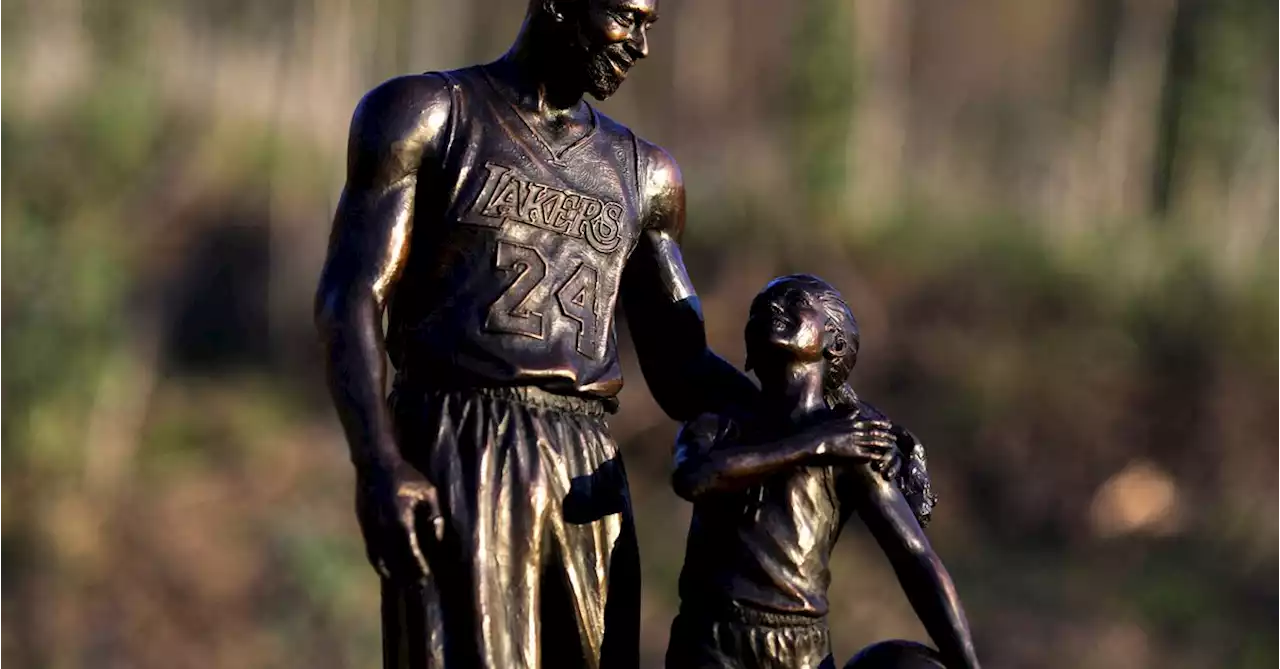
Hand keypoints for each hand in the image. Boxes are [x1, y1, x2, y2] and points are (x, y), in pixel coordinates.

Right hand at [354, 456, 443, 584]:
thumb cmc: (407, 476)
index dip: (418, 566)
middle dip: (406, 575)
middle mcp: (383, 528)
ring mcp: (370, 528)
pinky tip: (387, 570)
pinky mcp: (363, 525)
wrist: (375, 464)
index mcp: (400, 521)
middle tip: (418, 587)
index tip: (426, 577)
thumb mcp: (428, 492)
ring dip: (392, 573)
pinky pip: (371, 550)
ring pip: (380, 559)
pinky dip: (379, 563)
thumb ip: (435, 516)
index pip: (410, 552)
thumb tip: (438, 540)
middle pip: (395, 561)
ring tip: (404, 583)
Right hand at [820, 418, 900, 476]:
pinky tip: (883, 457)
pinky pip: (868, 454)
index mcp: (851, 422)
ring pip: (874, 442)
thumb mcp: (834, 419)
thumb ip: (846, 415)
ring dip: (884, 444)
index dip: (881, 424)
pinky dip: (876, 455)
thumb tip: (855, 411)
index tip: (889, 424)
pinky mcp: (853, 452)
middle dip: (886, 435)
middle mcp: (856, 431)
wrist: (812, 441)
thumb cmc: (819, 430)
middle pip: (875, 432)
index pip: (870, 422)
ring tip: (892, 446)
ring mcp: (855, 441)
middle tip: (895, 437)